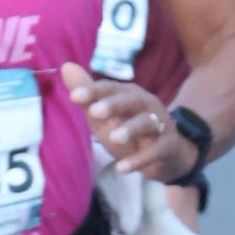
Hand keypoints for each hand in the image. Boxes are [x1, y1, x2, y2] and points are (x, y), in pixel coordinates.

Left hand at [64, 64, 185, 177]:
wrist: (165, 155)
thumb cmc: (129, 130)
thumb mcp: (105, 116)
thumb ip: (88, 97)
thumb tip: (66, 66)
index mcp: (129, 94)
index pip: (111, 89)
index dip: (93, 91)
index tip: (73, 97)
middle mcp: (147, 104)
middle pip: (131, 100)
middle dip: (113, 105)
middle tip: (94, 112)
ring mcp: (160, 124)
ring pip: (146, 123)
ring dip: (130, 129)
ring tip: (114, 139)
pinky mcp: (168, 145)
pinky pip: (156, 151)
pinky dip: (139, 160)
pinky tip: (121, 168)